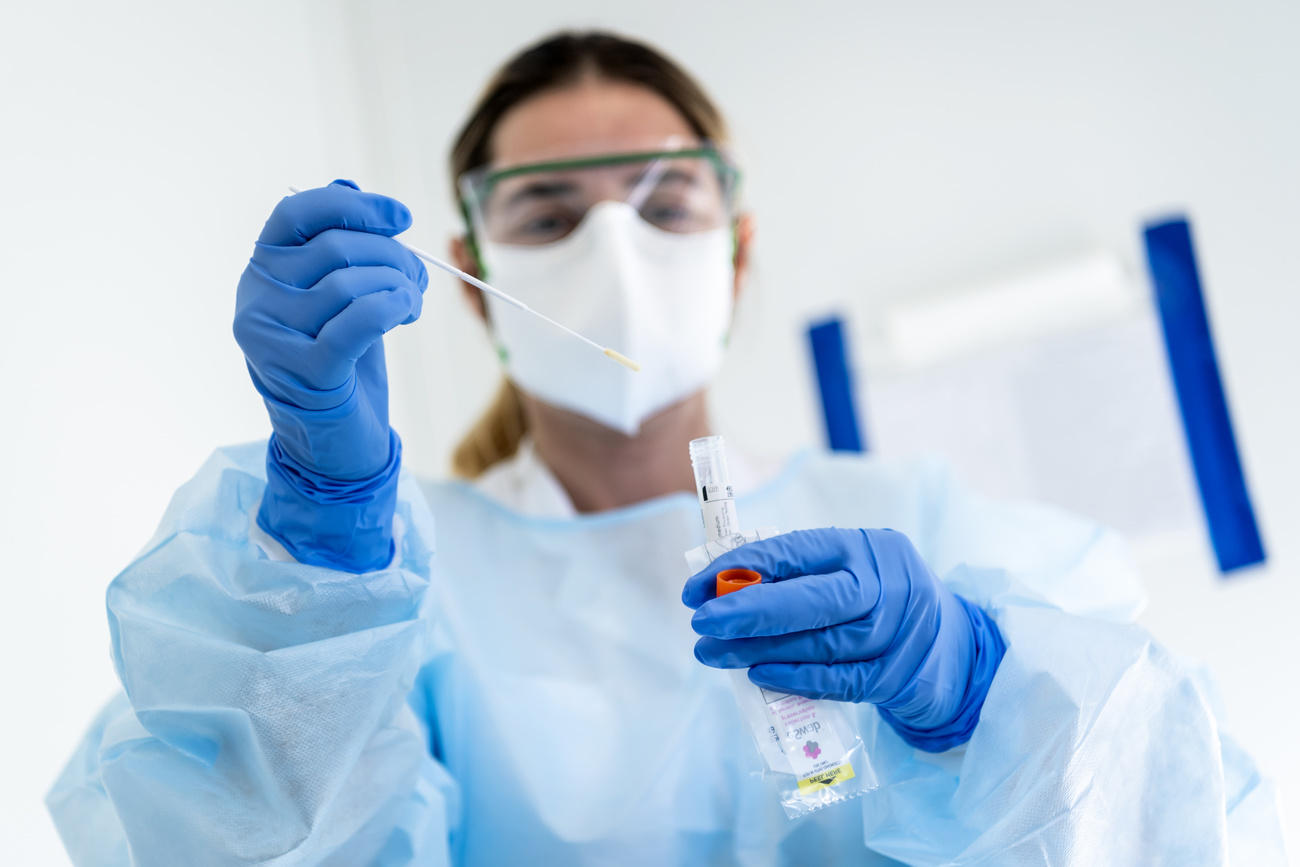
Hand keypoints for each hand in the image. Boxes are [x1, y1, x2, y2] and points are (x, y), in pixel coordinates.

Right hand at [234, 179, 426, 479]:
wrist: (337, 445)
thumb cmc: (343, 366)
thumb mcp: (341, 299)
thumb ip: (341, 247)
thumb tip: (349, 185)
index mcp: (261, 272)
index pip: (296, 213)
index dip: (354, 207)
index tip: (401, 219)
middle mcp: (256, 301)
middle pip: (336, 248)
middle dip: (393, 257)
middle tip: (419, 280)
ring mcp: (273, 339)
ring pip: (351, 284)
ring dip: (399, 287)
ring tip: (413, 305)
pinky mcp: (304, 373)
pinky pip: (358, 322)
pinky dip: (391, 308)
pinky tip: (407, 313)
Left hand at [683, 528, 1005, 750]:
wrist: (951, 647)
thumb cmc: (878, 600)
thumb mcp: (849, 571)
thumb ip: (798, 575)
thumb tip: (723, 588)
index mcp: (867, 548)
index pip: (798, 550)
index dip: (744, 567)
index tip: (699, 586)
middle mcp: (888, 586)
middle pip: (813, 599)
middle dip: (749, 611)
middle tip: (700, 622)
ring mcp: (897, 635)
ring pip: (818, 644)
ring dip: (757, 650)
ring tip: (712, 652)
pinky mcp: (896, 678)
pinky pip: (836, 681)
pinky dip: (793, 678)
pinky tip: (756, 674)